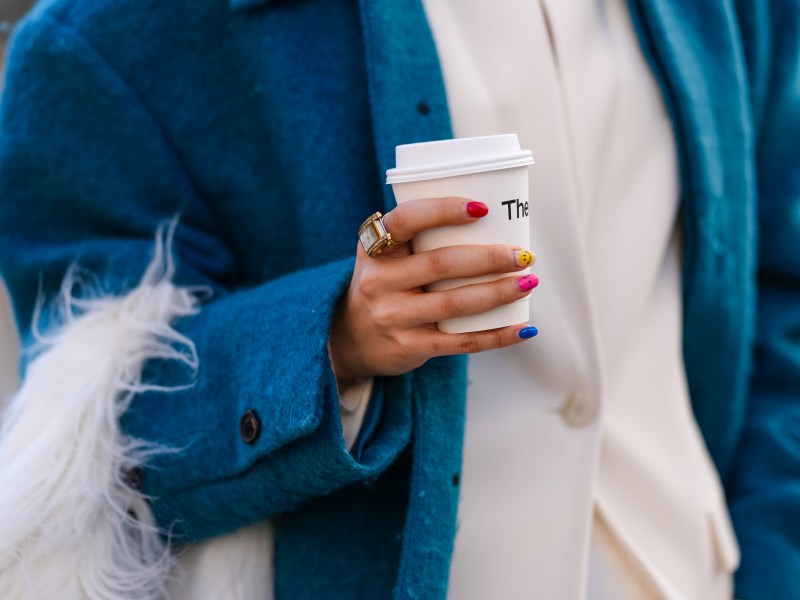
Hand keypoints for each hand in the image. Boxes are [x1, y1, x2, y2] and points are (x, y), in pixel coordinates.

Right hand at [329, 196, 538, 382]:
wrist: (351, 339)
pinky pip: (459, 342)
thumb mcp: (385, 257)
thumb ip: (420, 239)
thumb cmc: (385, 285)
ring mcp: (392, 316)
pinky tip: (522, 329)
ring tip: (528, 283)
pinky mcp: (408, 347)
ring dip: (498, 293)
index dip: (443, 210)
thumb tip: (492, 223)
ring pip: (455, 303)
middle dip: (489, 258)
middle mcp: (378, 281)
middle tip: (522, 255)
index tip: (482, 209)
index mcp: (374, 248)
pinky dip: (496, 336)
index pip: (405, 220)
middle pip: (441, 264)